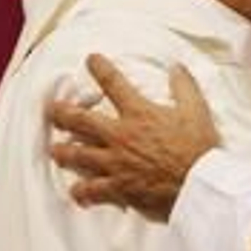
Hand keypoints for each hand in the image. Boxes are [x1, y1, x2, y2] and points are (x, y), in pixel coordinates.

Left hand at [46, 53, 220, 221]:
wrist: (198, 184)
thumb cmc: (198, 148)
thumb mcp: (197, 110)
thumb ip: (184, 86)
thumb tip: (176, 67)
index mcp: (139, 113)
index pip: (114, 84)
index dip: (100, 68)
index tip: (91, 59)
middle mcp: (121, 136)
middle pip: (80, 121)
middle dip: (62, 113)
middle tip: (52, 109)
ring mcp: (115, 163)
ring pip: (78, 155)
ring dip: (63, 151)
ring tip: (55, 149)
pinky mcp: (118, 187)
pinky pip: (90, 190)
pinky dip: (81, 191)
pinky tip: (76, 191)